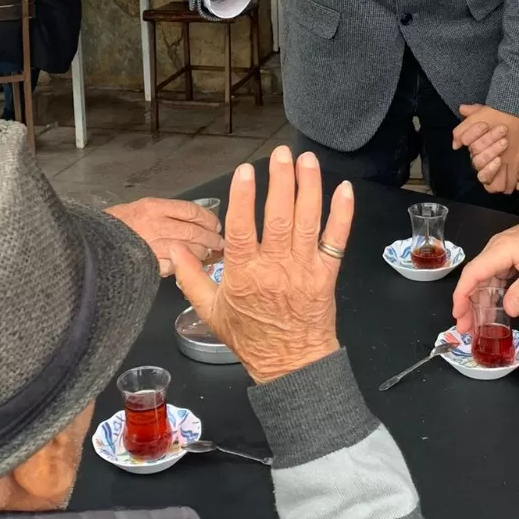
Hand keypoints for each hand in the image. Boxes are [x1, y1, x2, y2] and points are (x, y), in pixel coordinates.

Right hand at [106, 198, 222, 272]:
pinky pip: (174, 266)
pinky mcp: (149, 264)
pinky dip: (184, 267)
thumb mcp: (138, 209)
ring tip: (209, 254)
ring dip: (202, 253)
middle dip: (211, 238)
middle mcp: (155, 223)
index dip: (208, 218)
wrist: (91, 243)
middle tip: (219, 243)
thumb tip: (191, 219)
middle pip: (193, 230)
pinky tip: (190, 267)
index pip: (190, 210)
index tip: (215, 224)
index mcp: (153, 206)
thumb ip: (163, 212)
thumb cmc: (113, 226)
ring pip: (188, 249)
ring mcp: (152, 245)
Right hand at [167, 147, 352, 384]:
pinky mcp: (327, 274)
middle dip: (281, 180)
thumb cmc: (249, 338)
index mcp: (244, 274)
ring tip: (307, 160)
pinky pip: (336, 240)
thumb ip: (190, 276)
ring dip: (309, 187)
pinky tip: (344, 189)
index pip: (242, 228)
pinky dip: (342, 214)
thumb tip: (173, 246)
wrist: (290, 365)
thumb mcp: (210, 311)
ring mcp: (304, 269)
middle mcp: (275, 268)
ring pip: (307, 221)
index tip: (245, 170)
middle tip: (281, 153)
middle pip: (279, 217)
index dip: (243, 197)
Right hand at [451, 209, 518, 330]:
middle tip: (465, 327)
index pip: (472, 273)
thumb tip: (507, 311)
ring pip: (484, 278)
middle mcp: (495, 248)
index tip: (458, 315)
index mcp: (500, 250)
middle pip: (474, 277)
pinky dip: (490, 293)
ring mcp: (502, 251)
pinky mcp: (509, 255)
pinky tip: (491, 307)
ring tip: (475, 322)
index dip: (462, 295)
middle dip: (467, 303)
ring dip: (478, 300)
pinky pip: (494, 275)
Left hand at [453, 106, 518, 192]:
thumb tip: (455, 144)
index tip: (490, 175)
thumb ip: (462, 132)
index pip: (488, 181)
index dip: (488, 180)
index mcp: (493, 157)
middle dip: (502, 185)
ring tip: (514, 176)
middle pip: (505, 189)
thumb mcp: (475, 120)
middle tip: (502, 178)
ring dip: (517, 183)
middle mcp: (509, 164)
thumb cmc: (498, 113)